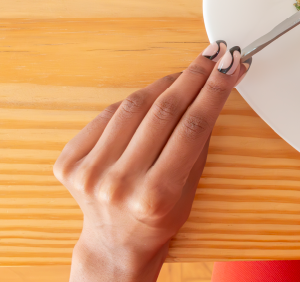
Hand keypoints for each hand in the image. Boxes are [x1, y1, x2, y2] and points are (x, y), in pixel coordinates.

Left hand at [54, 42, 246, 281]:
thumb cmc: (158, 216)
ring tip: (185, 74)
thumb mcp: (189, 186)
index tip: (230, 65)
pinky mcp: (69, 163)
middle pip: (165, 111)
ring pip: (134, 106)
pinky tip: (151, 96)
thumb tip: (211, 88)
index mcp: (156, 195)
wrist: (116, 242)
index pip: (193, 127)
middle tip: (213, 56)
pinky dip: (133, 102)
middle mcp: (120, 183)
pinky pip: (108, 116)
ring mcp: (90, 173)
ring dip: (165, 83)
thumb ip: (196, 141)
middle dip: (194, 76)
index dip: (215, 89)